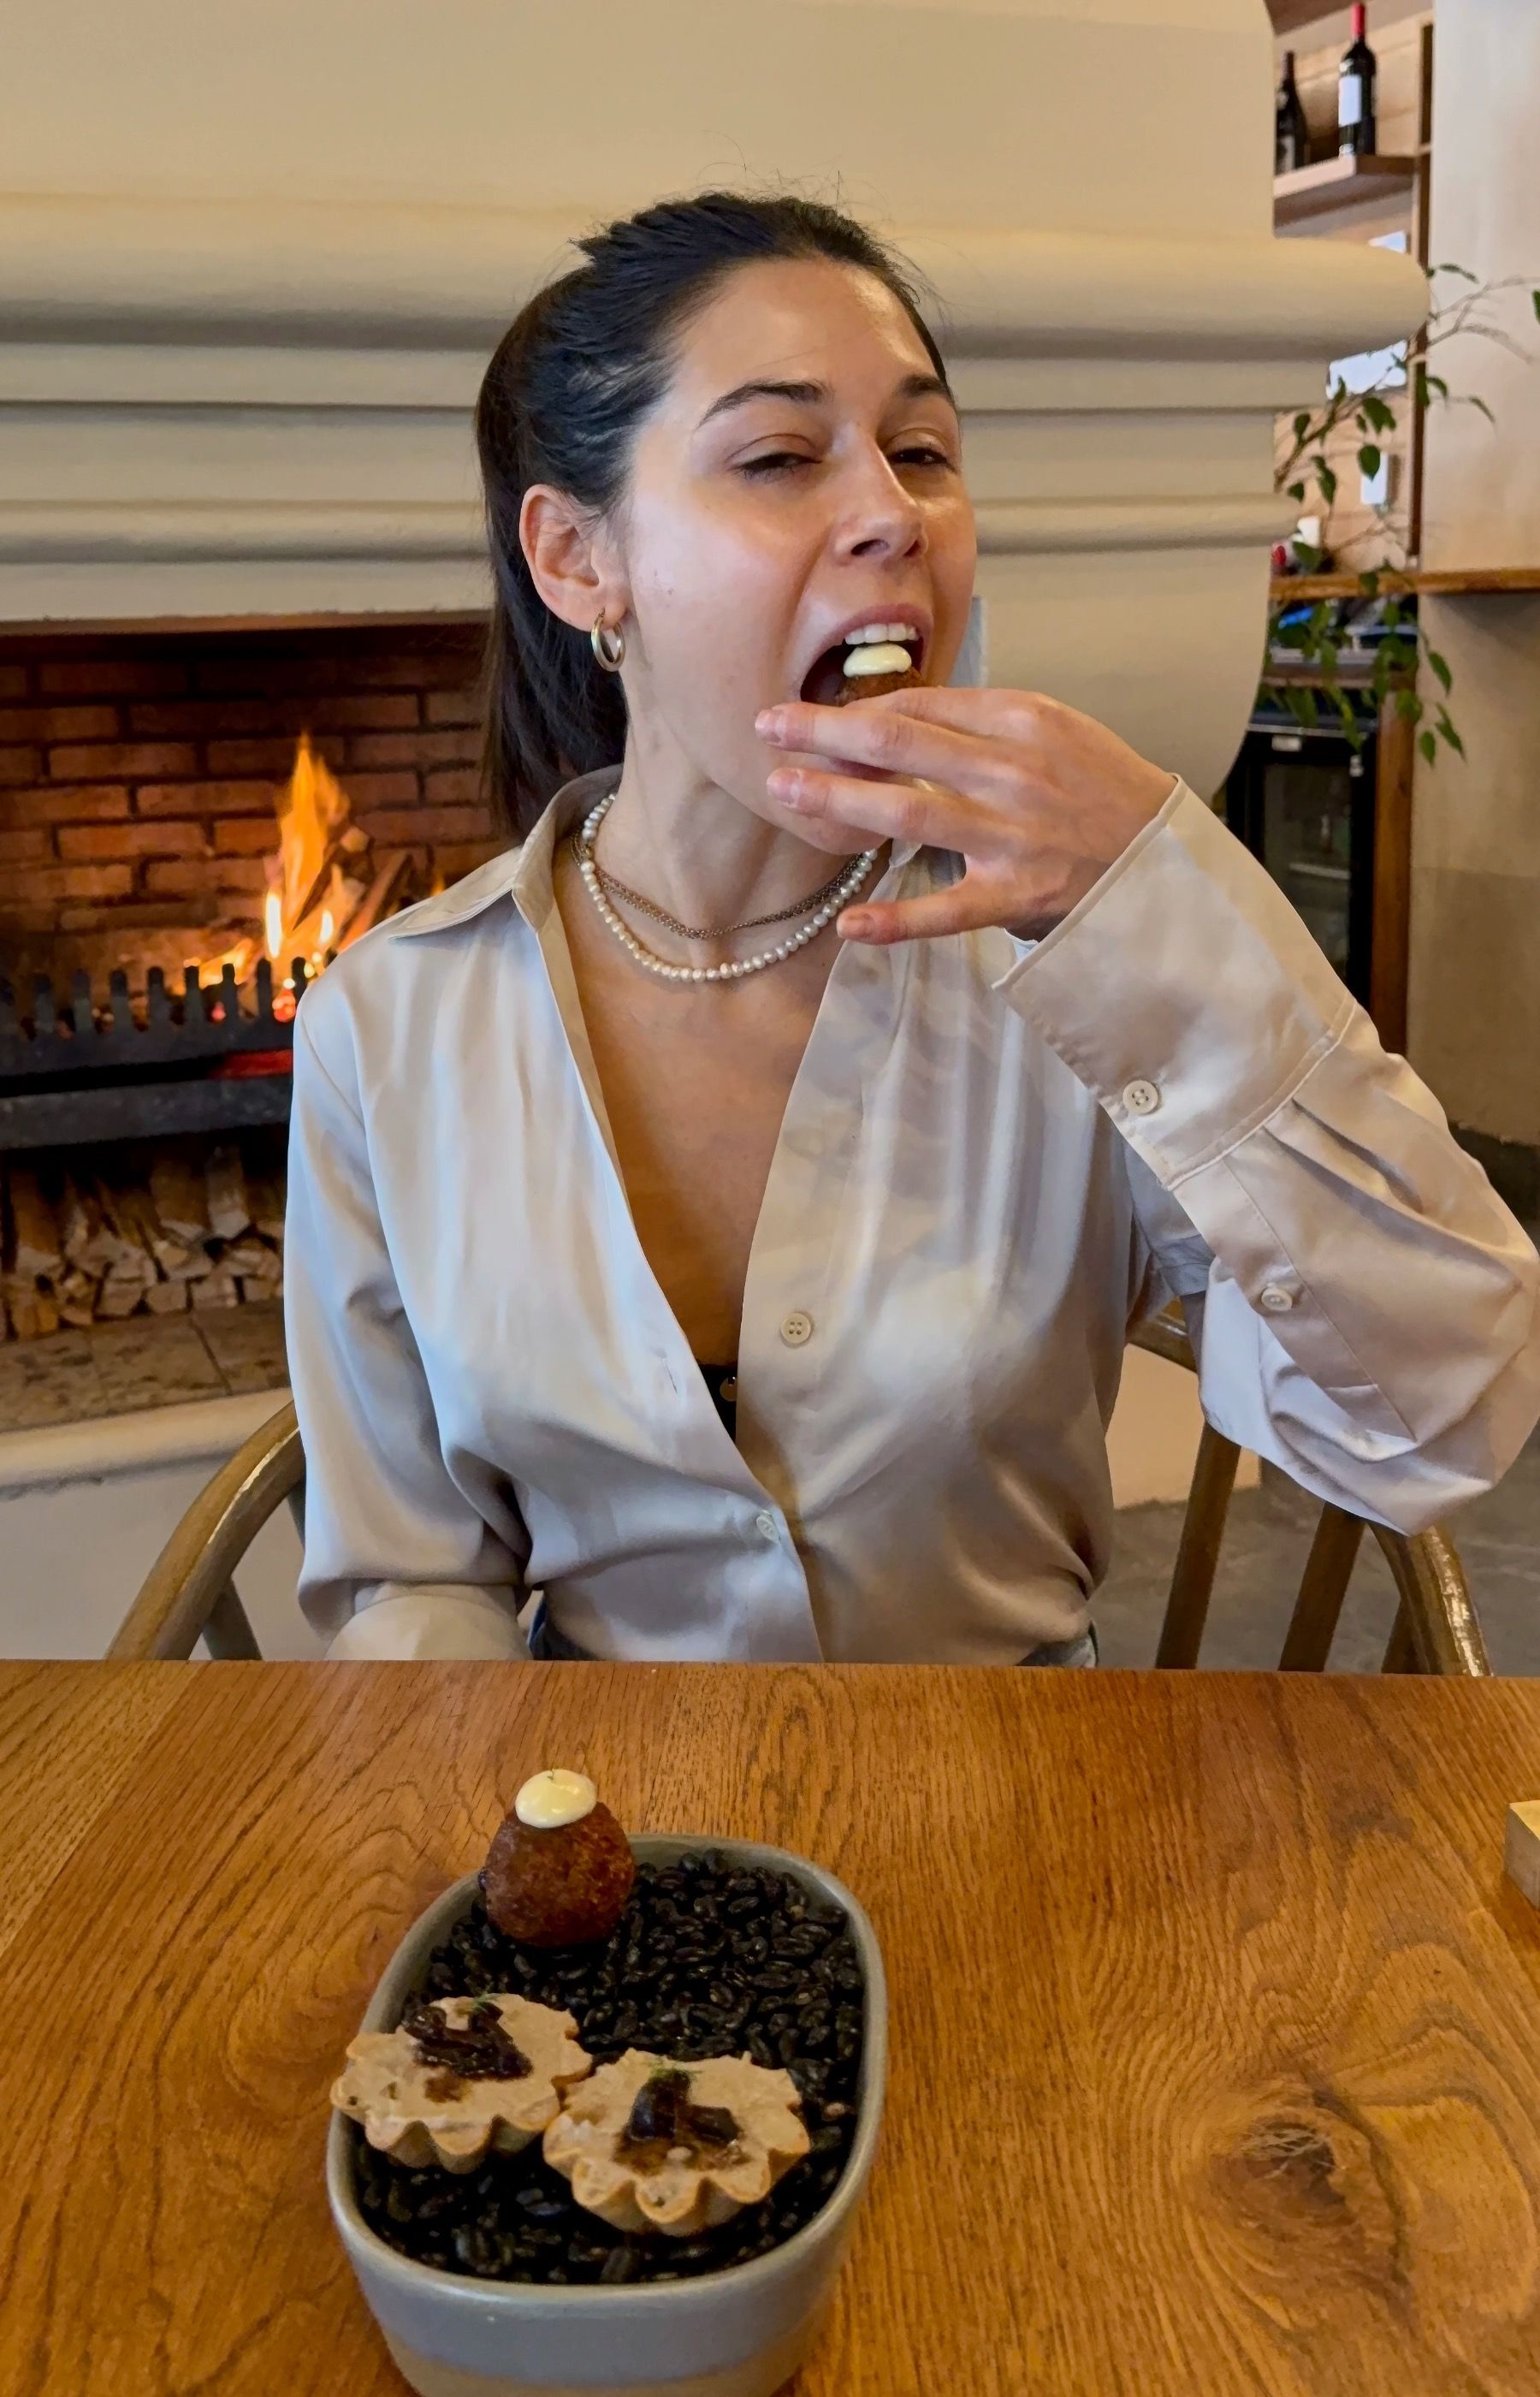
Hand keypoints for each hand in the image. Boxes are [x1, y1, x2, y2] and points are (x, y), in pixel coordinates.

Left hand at [755, 687, 1176, 944]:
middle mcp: (1012, 771)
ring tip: (784, 789)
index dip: (856, 710)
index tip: (812, 714)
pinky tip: (851, 924)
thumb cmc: (1104, 793)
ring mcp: (1012, 835)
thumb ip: (983, 722)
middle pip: (899, 743)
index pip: (919, 707)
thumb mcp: (1056, 732)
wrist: (1164, 861)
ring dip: (839, 799)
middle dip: (825, 732)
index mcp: (1022, 719)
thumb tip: (904, 715)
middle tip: (769, 727)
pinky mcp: (1016, 895)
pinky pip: (946, 910)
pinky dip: (898, 919)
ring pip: (908, 812)